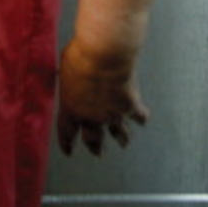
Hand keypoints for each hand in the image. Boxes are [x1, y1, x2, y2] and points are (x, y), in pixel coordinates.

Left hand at [57, 37, 148, 157]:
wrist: (104, 53)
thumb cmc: (81, 54)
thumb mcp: (64, 66)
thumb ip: (67, 79)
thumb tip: (65, 75)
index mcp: (70, 108)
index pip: (66, 132)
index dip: (66, 143)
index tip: (68, 151)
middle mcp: (91, 117)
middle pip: (92, 140)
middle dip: (95, 147)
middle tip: (97, 153)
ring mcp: (112, 114)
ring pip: (118, 135)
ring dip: (121, 139)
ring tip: (123, 143)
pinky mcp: (130, 107)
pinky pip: (139, 117)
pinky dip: (141, 117)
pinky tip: (143, 118)